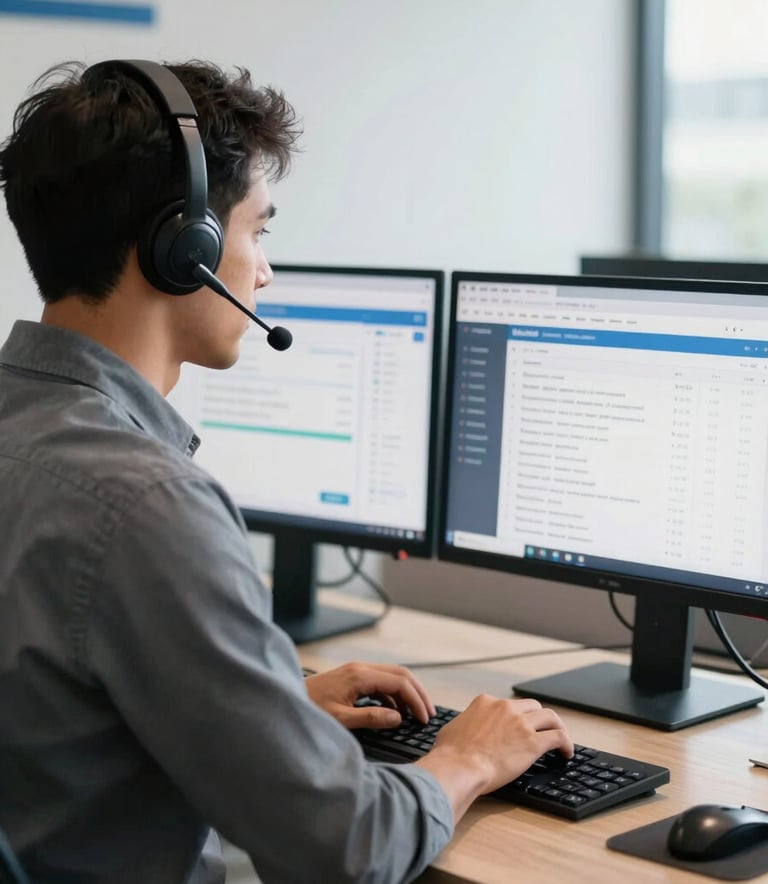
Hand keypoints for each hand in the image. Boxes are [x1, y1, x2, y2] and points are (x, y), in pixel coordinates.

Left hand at [305, 662, 435, 729]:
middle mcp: (360, 669)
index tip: (424, 719)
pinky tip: (395, 713)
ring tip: (416, 715)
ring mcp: (356, 672)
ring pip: (392, 677)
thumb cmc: (309, 710)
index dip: (416, 700)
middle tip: (429, 714)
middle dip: (418, 693)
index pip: (399, 682)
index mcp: (360, 675)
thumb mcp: (341, 719)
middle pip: (400, 674)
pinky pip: (380, 683)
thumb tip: (398, 718)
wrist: (285, 703)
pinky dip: (393, 696)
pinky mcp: (352, 679)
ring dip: (407, 694)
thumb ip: (371, 718)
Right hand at [416, 695, 572, 819]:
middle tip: (542, 731)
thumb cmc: (451, 754)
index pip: (508, 705)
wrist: (460, 766)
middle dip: (538, 719)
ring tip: (561, 739)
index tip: (518, 727)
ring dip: (557, 727)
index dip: (516, 716)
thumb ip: (465, 724)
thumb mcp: (453, 728)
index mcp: (486, 702)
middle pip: (532, 707)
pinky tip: (566, 753)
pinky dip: (566, 743)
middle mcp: (505, 707)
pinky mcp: (533, 742)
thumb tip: (465, 730)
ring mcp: (520, 723)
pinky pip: (558, 737)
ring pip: (550, 717)